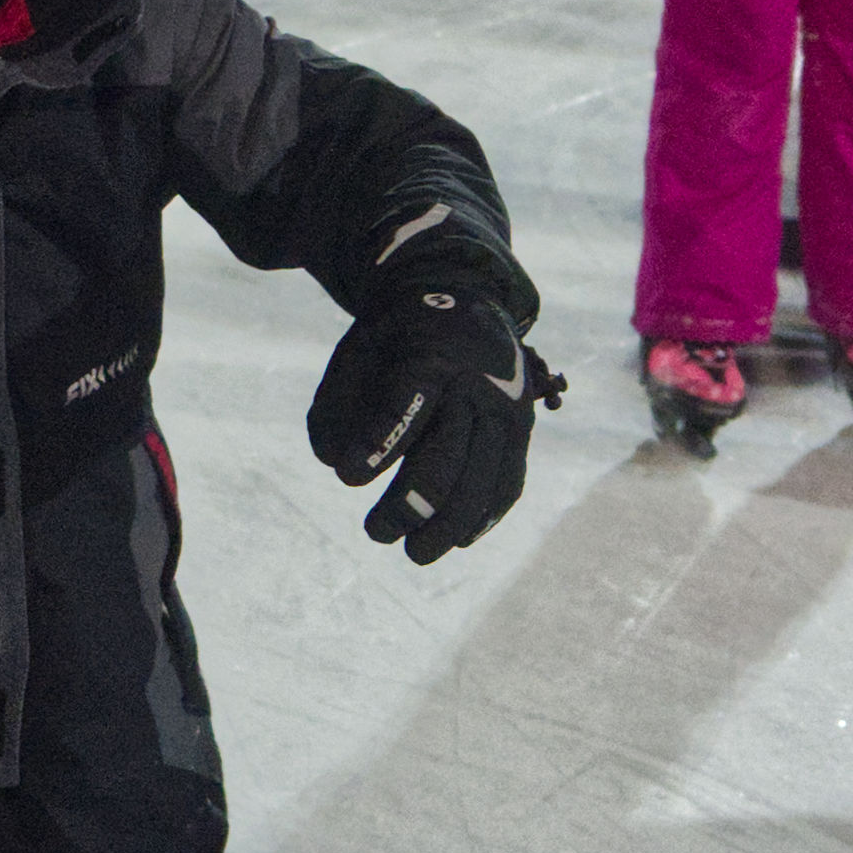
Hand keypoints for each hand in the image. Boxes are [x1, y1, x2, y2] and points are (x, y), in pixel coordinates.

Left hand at [305, 294, 562, 564]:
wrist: (462, 299)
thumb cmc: (395, 336)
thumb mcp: (357, 351)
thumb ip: (335, 402)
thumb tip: (330, 460)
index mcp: (432, 352)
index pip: (406, 403)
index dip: (376, 443)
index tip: (346, 477)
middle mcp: (477, 381)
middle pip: (447, 455)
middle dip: (408, 504)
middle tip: (374, 532)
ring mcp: (507, 407)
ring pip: (483, 478)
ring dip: (448, 526)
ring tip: (415, 552)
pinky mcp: (522, 428)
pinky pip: (508, 480)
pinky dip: (484, 516)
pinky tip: (458, 541)